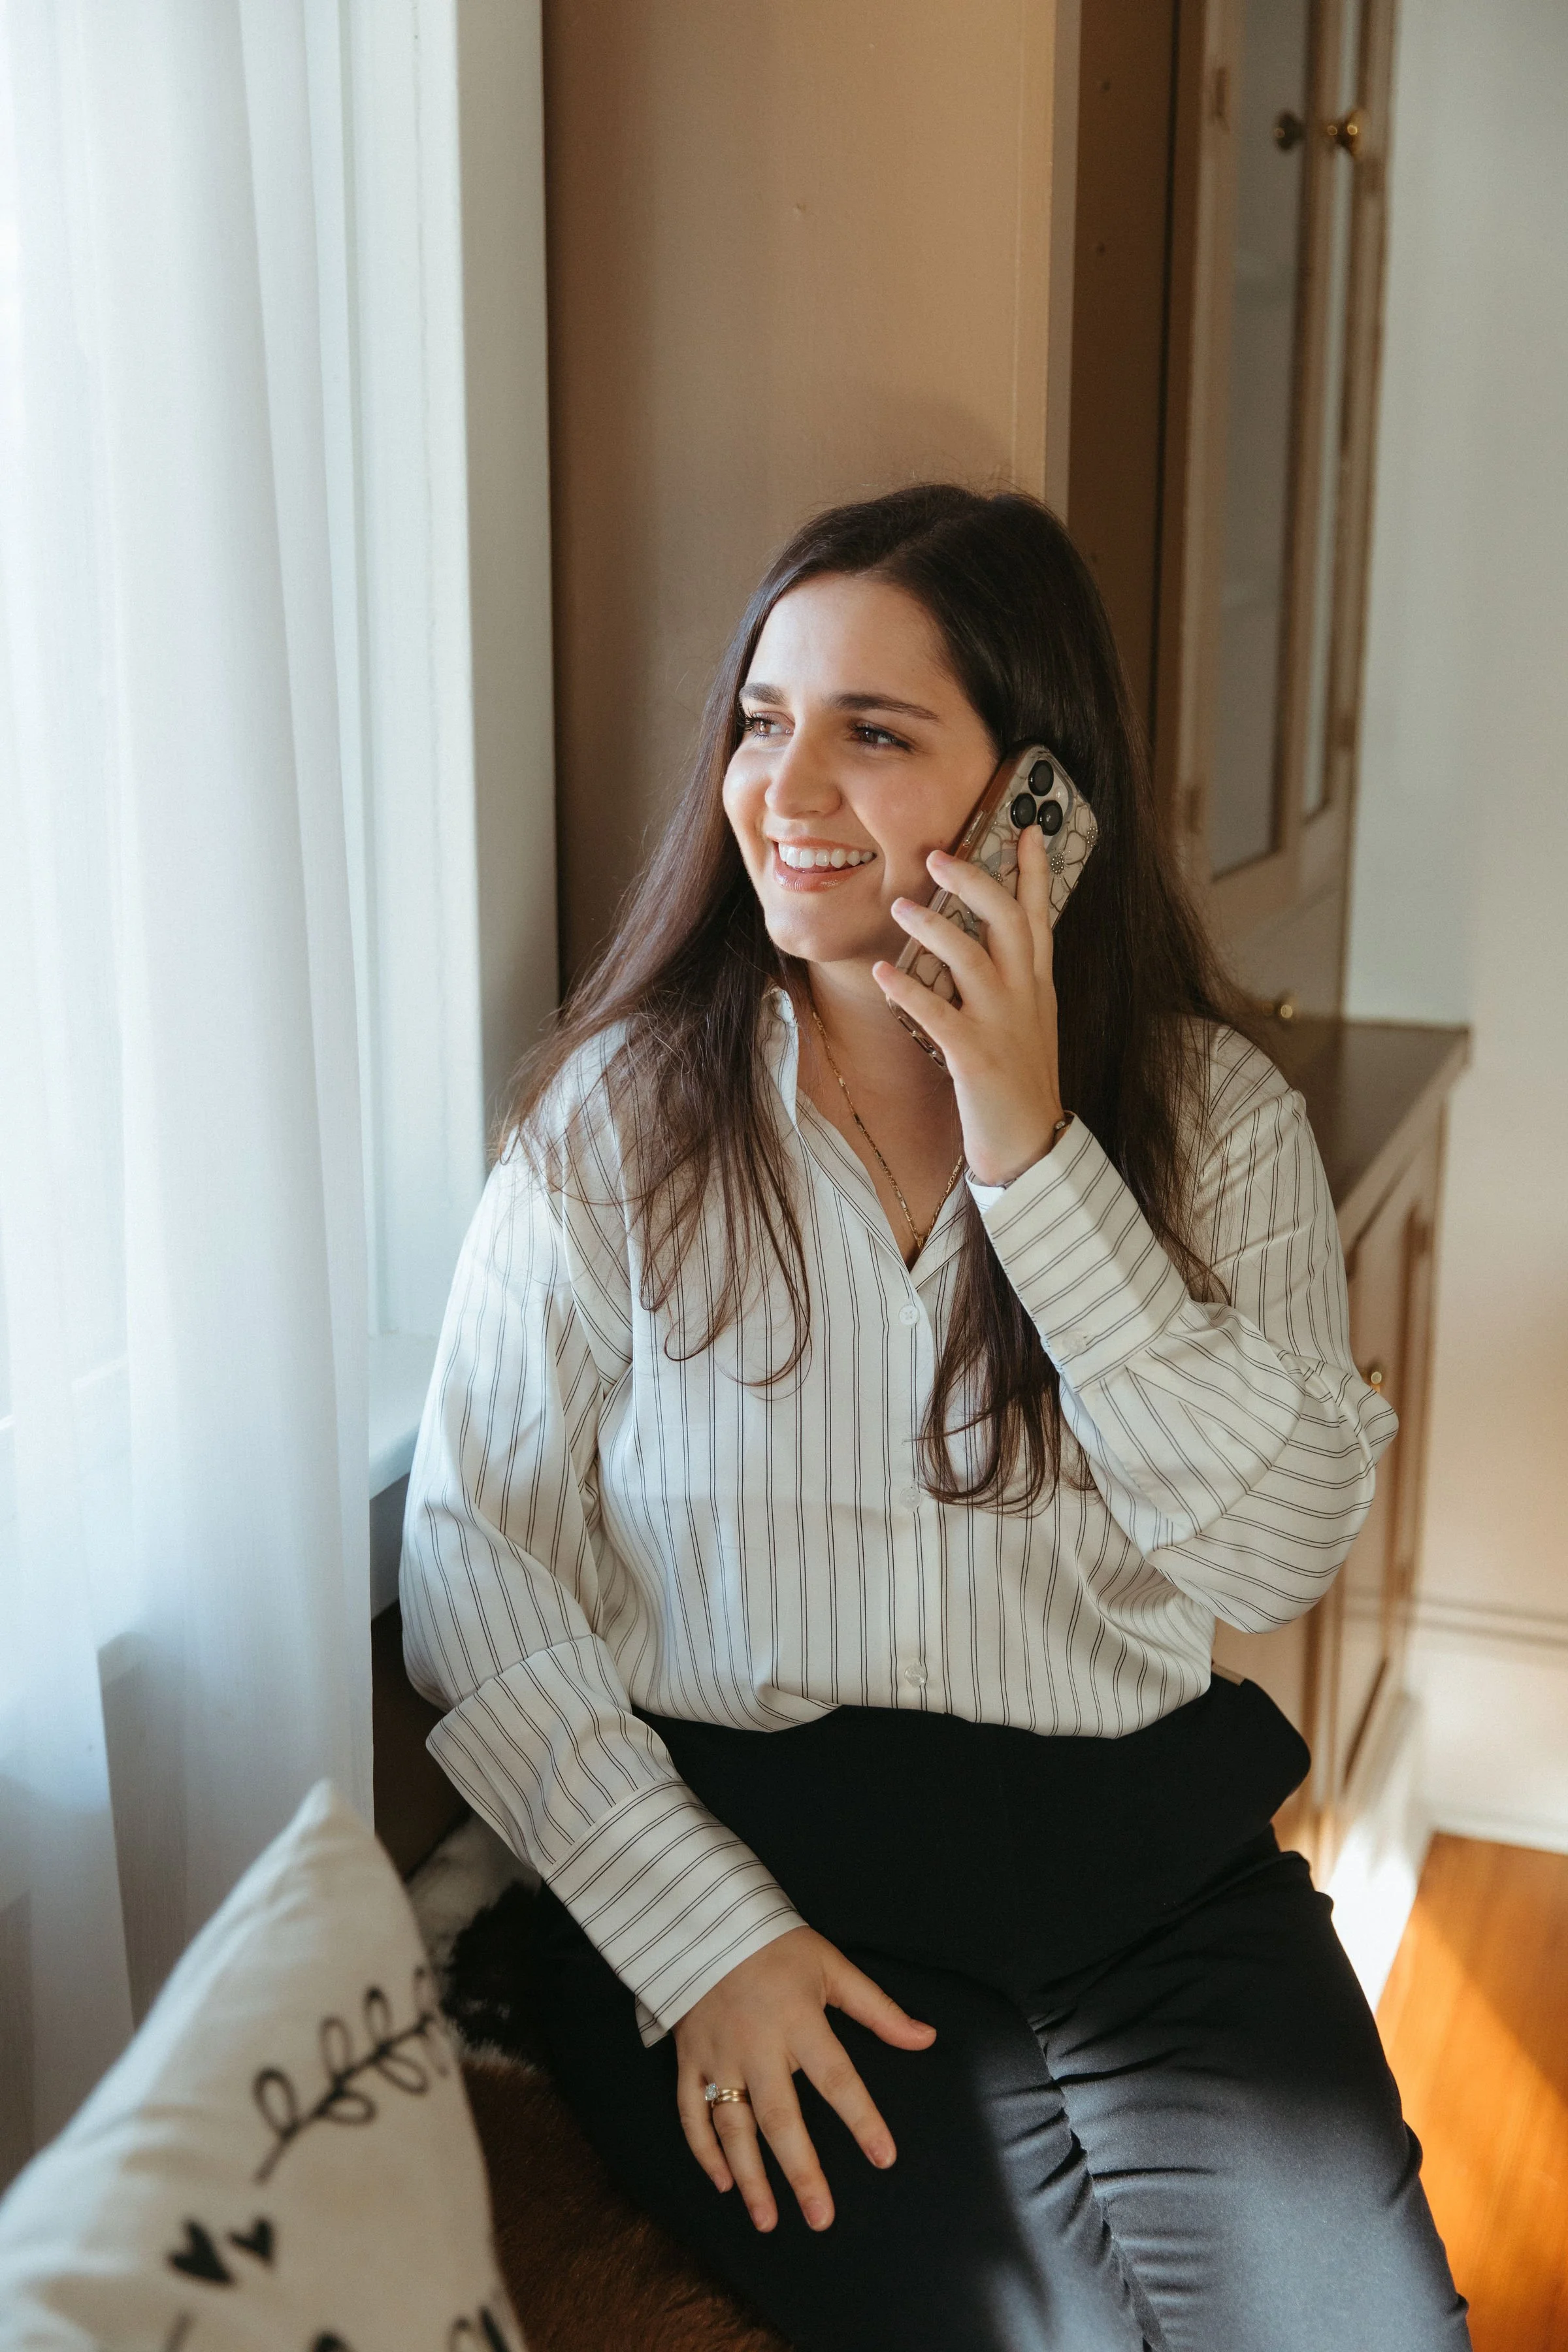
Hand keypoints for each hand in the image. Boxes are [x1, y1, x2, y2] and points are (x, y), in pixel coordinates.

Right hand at [673, 1924, 936, 2233]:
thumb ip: (878, 2009)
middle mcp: (757, 2046)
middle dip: (801, 2172)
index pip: (837, 2078)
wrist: (705, 1921)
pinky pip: (691, 2112)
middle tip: (822, 2218)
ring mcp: (717, 2056)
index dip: (861, 2119)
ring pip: (732, 2127)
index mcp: (798, 2021)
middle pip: (780, 2118)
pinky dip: (704, 2150)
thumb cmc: (777, 1946)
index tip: (884, 2157)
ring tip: (768, 2221)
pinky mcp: (688, 2058)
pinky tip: (722, 2182)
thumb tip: (926, 2038)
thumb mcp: (832, 1967)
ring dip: (750, 2178)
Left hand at [874, 819, 1064, 1186]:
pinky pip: (937, 1014)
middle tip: (939, 855)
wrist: (1032, 1147)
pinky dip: (909, 990)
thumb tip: (983, 944)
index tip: (1026, 828)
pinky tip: (883, 971)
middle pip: (1007, 921)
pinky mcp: (975, 1057)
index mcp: (1038, 986)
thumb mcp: (1028, 1023)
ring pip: (971, 959)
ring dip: (933, 927)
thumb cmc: (1020, 1083)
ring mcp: (1002, 1025)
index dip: (1033, 871)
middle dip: (976, 882)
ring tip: (898, 906)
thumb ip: (1012, 982)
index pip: (1039, 916)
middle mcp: (1025, 997)